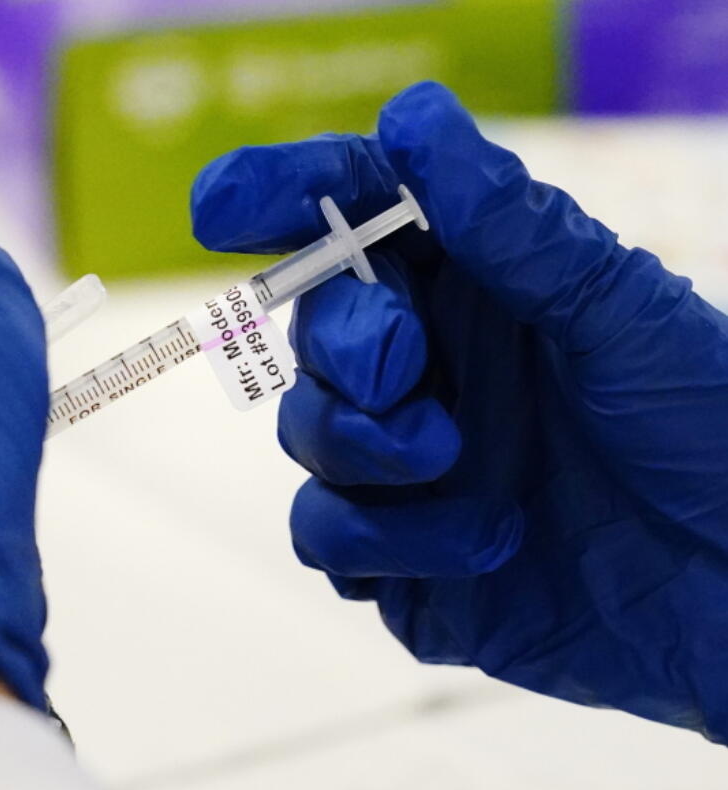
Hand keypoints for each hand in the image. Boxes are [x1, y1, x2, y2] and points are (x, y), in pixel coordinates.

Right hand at [191, 82, 727, 741]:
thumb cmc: (707, 429)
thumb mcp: (621, 313)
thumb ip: (510, 228)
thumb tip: (411, 118)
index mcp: (478, 290)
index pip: (355, 221)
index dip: (279, 197)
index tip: (219, 204)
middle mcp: (432, 372)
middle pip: (316, 332)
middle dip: (347, 345)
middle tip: (407, 365)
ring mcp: (409, 469)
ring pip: (307, 435)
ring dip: (366, 445)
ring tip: (455, 459)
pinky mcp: (402, 562)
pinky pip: (328, 539)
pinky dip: (387, 540)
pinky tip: (487, 541)